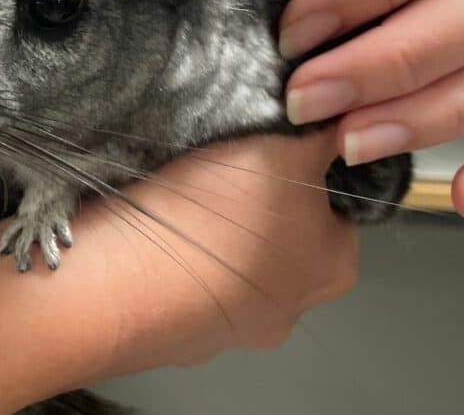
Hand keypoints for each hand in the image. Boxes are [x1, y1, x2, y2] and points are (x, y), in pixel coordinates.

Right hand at [85, 129, 355, 375]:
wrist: (123, 280)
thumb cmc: (218, 213)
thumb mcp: (286, 148)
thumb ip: (321, 135)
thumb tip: (340, 122)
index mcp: (335, 268)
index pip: (335, 207)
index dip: (304, 173)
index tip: (267, 152)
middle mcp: (292, 313)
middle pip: (282, 243)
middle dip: (255, 211)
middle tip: (221, 174)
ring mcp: (231, 334)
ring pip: (229, 270)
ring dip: (211, 242)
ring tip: (179, 204)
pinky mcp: (177, 341)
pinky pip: (183, 292)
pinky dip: (173, 268)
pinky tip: (153, 239)